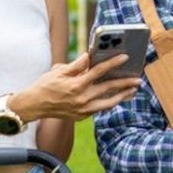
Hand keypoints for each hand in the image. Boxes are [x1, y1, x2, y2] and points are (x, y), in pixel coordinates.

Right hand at [10, 53, 141, 121]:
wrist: (33, 106)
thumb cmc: (45, 86)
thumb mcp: (58, 71)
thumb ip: (76, 64)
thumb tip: (89, 56)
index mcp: (76, 85)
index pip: (99, 71)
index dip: (113, 63)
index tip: (125, 57)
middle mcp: (81, 99)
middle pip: (108, 88)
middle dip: (125, 83)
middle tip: (138, 79)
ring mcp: (82, 110)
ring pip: (108, 103)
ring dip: (122, 96)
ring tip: (133, 90)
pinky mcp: (82, 116)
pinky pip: (100, 108)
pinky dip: (110, 102)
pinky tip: (117, 97)